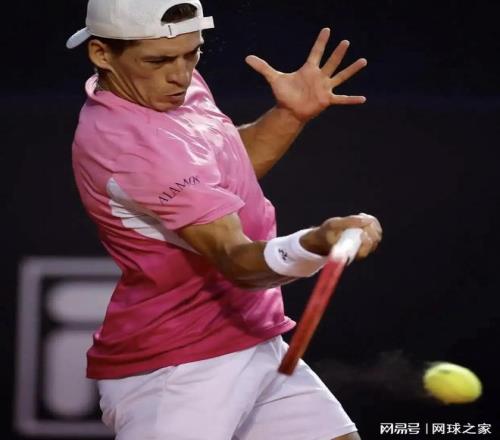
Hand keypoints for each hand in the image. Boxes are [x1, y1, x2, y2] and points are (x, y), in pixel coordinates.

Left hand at [245, 28, 366, 122]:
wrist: (289, 111)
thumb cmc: (284, 94)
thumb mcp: (274, 78)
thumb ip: (262, 67)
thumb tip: (246, 57)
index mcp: (308, 69)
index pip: (316, 52)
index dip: (320, 41)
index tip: (326, 30)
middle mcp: (319, 77)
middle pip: (330, 62)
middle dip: (337, 53)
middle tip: (345, 42)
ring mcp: (325, 88)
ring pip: (341, 76)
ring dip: (351, 69)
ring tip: (363, 61)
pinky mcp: (327, 100)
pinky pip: (342, 99)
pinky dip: (351, 100)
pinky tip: (363, 99)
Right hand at [301, 213, 381, 258]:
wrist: (324, 238)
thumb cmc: (327, 232)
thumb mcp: (333, 224)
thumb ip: (349, 222)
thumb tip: (366, 219)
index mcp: (348, 254)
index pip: (363, 252)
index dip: (366, 242)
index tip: (361, 232)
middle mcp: (358, 253)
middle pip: (374, 242)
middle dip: (370, 228)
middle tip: (362, 217)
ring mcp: (364, 247)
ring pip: (377, 236)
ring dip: (372, 223)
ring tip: (361, 215)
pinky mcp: (367, 240)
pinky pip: (376, 231)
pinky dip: (372, 222)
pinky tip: (363, 217)